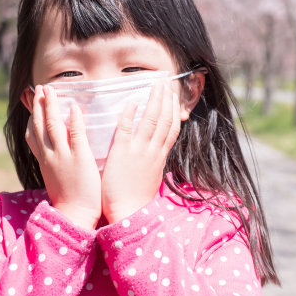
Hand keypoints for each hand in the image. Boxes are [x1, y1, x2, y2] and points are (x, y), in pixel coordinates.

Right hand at [25, 85, 101, 229]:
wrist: (74, 214)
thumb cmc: (70, 198)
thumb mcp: (57, 178)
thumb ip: (57, 164)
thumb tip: (60, 155)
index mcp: (45, 160)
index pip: (33, 135)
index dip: (31, 117)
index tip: (31, 102)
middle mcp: (50, 155)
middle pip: (39, 125)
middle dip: (38, 105)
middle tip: (39, 87)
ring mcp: (63, 156)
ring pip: (52, 125)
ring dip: (51, 106)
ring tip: (50, 89)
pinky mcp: (79, 158)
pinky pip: (75, 135)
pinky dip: (72, 120)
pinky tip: (73, 108)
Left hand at [101, 80, 181, 223]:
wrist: (128, 213)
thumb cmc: (136, 198)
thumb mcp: (151, 177)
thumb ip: (152, 162)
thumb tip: (153, 152)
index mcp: (159, 157)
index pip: (172, 129)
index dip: (173, 111)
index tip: (173, 97)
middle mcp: (153, 151)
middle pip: (165, 120)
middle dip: (167, 99)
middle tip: (166, 82)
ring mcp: (139, 151)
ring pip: (152, 120)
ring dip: (154, 100)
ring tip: (156, 84)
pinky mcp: (122, 153)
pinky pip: (127, 129)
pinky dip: (131, 114)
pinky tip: (132, 102)